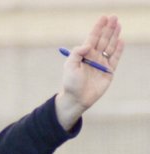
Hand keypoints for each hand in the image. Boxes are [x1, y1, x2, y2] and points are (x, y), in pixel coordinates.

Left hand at [55, 15, 123, 129]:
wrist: (77, 99)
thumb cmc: (70, 83)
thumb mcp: (69, 66)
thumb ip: (76, 54)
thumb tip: (87, 45)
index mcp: (84, 54)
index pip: (92, 38)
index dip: (98, 28)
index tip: (103, 18)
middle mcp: (94, 57)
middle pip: (103, 40)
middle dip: (108, 29)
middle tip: (114, 18)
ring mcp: (102, 63)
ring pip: (110, 46)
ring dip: (114, 36)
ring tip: (118, 25)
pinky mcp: (108, 71)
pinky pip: (115, 58)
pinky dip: (118, 50)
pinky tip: (121, 41)